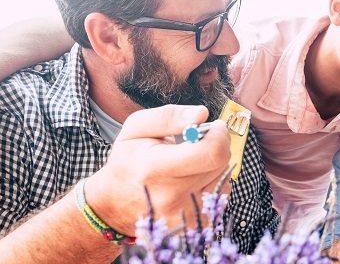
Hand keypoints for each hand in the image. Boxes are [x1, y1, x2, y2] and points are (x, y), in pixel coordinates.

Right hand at [85, 105, 231, 234]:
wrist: (116, 204)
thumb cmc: (128, 161)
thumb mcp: (136, 128)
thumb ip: (168, 116)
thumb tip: (202, 114)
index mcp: (154, 169)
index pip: (210, 152)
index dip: (218, 134)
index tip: (213, 126)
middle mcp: (170, 197)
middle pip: (220, 163)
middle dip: (217, 145)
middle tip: (201, 140)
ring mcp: (183, 216)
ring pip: (223, 178)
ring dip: (214, 164)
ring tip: (190, 163)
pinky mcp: (195, 225)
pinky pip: (220, 194)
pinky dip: (212, 182)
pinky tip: (192, 180)